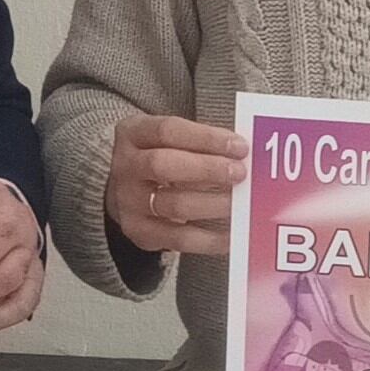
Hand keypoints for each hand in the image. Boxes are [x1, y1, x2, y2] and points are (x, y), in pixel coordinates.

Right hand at [106, 114, 249, 259]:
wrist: (129, 191)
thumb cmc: (163, 157)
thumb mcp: (171, 140)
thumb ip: (202, 143)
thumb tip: (243, 155)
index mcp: (133, 133)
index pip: (168, 131)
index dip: (206, 139)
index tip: (239, 147)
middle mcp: (125, 166)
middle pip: (162, 165)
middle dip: (207, 169)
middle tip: (240, 173)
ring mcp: (129, 201)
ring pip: (173, 205)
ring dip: (213, 204)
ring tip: (240, 202)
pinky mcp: (139, 232)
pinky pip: (179, 239)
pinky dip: (210, 238)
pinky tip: (232, 233)